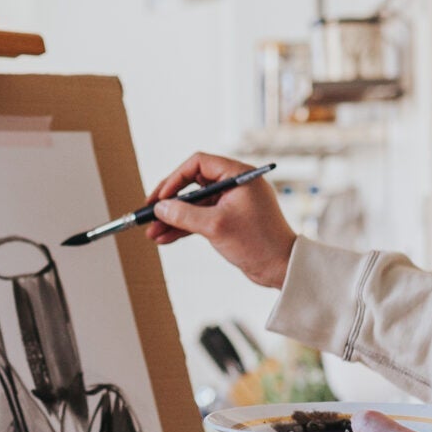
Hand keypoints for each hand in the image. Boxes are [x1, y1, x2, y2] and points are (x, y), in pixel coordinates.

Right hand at [147, 152, 298, 288]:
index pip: (199, 164)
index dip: (176, 178)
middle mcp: (235, 184)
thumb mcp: (215, 226)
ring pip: (195, 204)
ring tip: (153, 232)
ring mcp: (232, 202)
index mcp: (238, 175)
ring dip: (174, 218)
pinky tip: (165, 237)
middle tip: (150, 213)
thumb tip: (160, 207)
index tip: (161, 197)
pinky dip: (185, 227)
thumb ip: (184, 215)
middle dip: (170, 201)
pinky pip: (201, 218)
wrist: (281, 267)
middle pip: (193, 184)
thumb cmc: (258, 242)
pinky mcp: (230, 220)